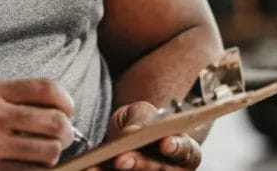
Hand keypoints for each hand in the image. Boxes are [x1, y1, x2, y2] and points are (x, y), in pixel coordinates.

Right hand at [0, 78, 77, 169]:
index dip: (65, 100)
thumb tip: (58, 106)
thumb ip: (11, 97)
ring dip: (52, 154)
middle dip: (66, 130)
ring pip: (50, 152)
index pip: (46, 89)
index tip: (67, 109)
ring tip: (41, 152)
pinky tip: (27, 164)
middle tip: (62, 135)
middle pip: (55, 122)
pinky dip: (37, 170)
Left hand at [85, 102, 201, 170]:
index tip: (165, 143)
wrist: (129, 136)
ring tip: (96, 167)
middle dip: (140, 165)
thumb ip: (142, 120)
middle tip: (121, 160)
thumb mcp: (142, 112)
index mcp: (184, 150)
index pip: (186, 151)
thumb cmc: (141, 122)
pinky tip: (90, 169)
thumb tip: (133, 133)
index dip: (176, 147)